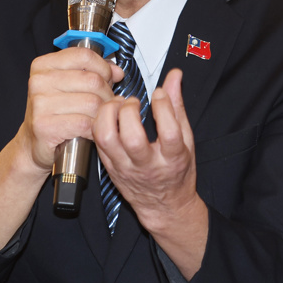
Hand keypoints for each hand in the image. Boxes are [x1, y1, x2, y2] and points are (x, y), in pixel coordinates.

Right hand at [0, 46, 121, 248]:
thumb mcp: (70, 92)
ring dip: (105, 117)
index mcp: (42, 67)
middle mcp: (38, 82)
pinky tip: (91, 137)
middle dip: (108, 97)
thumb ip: (90, 74)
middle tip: (107, 112)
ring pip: (94, 103)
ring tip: (99, 126)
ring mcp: (39, 105)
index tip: (113, 79)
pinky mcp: (46, 129)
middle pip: (94, 81)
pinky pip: (87, 124)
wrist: (34, 156)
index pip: (86, 56)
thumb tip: (117, 68)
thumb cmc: (58, 123)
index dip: (105, 69)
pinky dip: (95, 132)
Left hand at [94, 68, 207, 277]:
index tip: (159, 94)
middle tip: (133, 102)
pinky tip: (109, 115)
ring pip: (107, 139)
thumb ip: (177, 106)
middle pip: (132, 138)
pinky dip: (99, 122)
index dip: (163, 107)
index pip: (169, 132)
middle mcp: (147, 165)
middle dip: (129, 111)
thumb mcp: (186, 140)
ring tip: (117, 106)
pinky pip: (97, 141)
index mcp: (172, 159)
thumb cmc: (176, 171)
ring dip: (108, 114)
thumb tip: (174, 77)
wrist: (163, 205)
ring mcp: (125, 168)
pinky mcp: (109, 168)